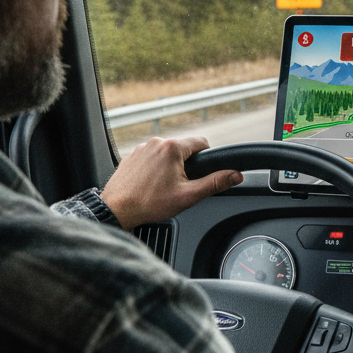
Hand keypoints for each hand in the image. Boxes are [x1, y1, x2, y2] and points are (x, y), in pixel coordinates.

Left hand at [101, 135, 241, 230]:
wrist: (116, 210)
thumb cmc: (149, 203)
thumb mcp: (189, 195)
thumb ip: (215, 183)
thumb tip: (236, 175)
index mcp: (172, 148)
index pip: (202, 142)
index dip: (207, 159)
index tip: (201, 174)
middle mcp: (156, 142)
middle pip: (184, 148)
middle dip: (187, 165)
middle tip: (182, 186)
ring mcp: (141, 148)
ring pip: (167, 153)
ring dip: (171, 167)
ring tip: (165, 188)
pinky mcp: (131, 156)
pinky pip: (152, 158)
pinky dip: (156, 169)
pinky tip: (152, 186)